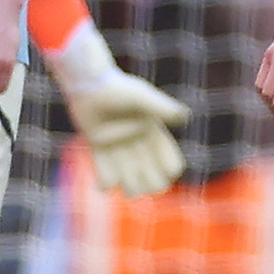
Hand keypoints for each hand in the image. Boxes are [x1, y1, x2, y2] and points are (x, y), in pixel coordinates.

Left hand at [48, 24, 189, 196]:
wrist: (88, 84)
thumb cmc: (117, 88)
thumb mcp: (142, 98)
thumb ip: (161, 108)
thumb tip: (185, 118)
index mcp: (153, 131)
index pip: (168, 156)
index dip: (170, 167)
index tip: (170, 172)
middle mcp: (137, 141)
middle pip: (151, 173)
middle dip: (151, 182)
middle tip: (147, 185)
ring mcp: (118, 145)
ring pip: (128, 176)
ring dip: (130, 186)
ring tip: (128, 190)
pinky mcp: (99, 146)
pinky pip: (104, 170)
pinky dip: (105, 181)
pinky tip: (104, 186)